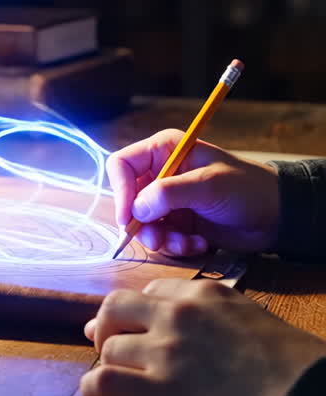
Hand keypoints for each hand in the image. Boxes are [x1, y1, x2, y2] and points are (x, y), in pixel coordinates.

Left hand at [80, 278, 325, 395]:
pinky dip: (93, 388)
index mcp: (201, 294)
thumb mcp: (247, 314)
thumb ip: (214, 312)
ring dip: (105, 361)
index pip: (150, 291)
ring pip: (108, 347)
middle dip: (107, 325)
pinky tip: (95, 394)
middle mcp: (175, 314)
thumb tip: (195, 322)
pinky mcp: (158, 389)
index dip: (136, 311)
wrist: (296, 392)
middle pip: (115, 307)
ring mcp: (163, 350)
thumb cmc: (286, 359)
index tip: (132, 325)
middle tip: (106, 343)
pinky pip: (105, 381)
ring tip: (109, 375)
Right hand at [107, 129, 279, 256]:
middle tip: (158, 240)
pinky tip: (197, 245)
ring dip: (161, 239)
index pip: (122, 165)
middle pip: (128, 199)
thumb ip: (168, 194)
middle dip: (142, 223)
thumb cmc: (247, 189)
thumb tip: (135, 209)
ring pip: (143, 223)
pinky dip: (175, 245)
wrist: (276, 215)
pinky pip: (161, 237)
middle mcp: (162, 173)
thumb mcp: (208, 186)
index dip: (119, 190)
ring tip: (185, 244)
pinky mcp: (179, 221)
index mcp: (164, 151)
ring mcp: (170, 199)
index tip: (127, 217)